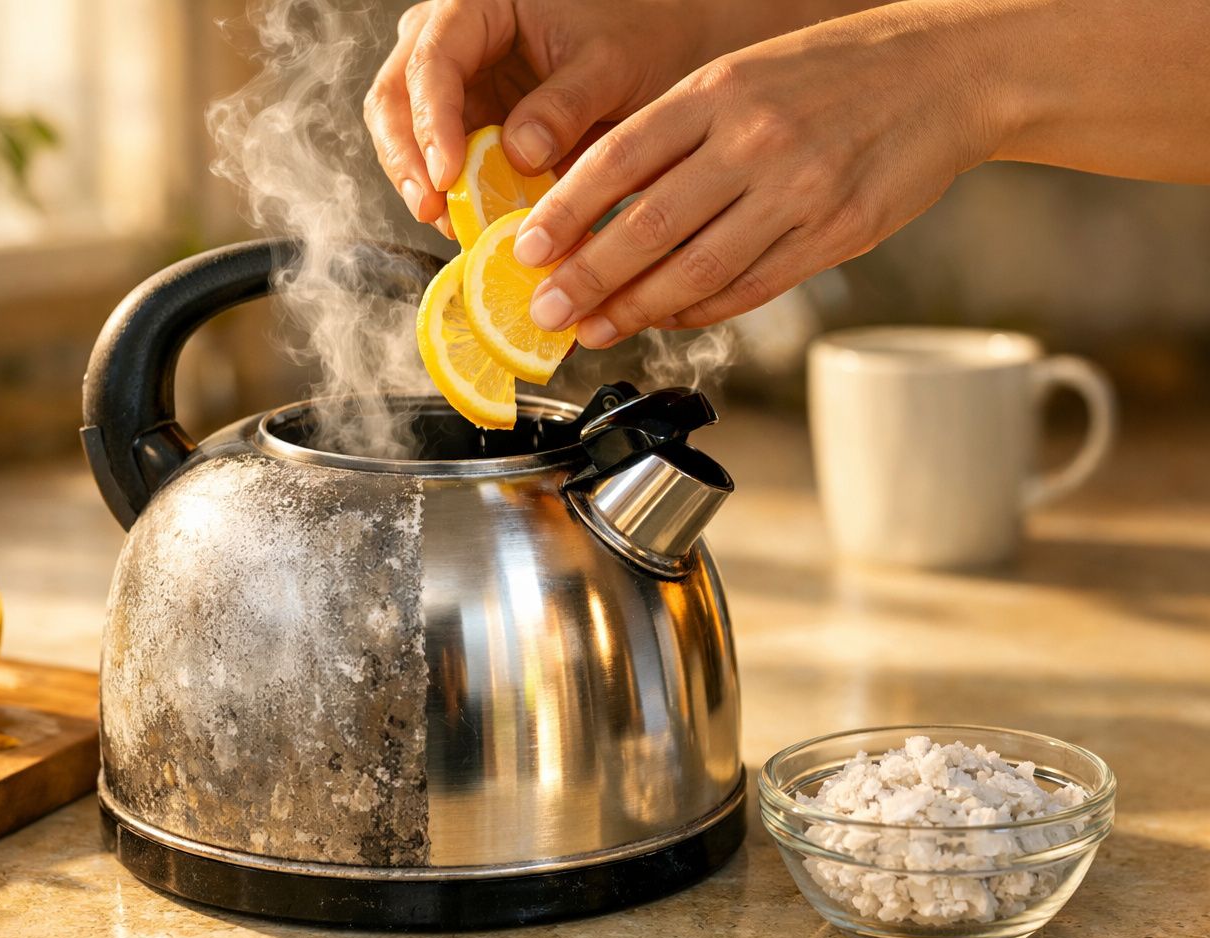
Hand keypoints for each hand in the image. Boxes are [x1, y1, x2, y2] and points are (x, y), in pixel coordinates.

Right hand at [363, 0, 717, 236]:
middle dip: (406, 158)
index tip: (446, 174)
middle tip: (430, 209)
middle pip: (396, 95)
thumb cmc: (637, 36)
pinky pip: (440, 158)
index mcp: (479, 4)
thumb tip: (517, 156)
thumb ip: (566, 106)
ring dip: (420, 181)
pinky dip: (450, 192)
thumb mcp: (612, 65)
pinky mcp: (468, 119)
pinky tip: (468, 222)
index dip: (431, 120)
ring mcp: (454, 80)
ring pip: (405, 132)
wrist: (658, 47)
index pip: (433, 60)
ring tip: (448, 224)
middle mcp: (451, 36)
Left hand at [516, 3, 1001, 345]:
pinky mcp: (836, 234)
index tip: (526, 249)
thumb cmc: (832, 74)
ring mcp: (798, 192)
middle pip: (649, 225)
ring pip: (697, 269)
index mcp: (719, 90)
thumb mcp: (743, 76)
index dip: (564, 212)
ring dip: (636, 309)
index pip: (618, 157)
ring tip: (595, 328)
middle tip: (546, 310)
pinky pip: (751, 287)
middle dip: (587, 277)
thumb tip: (600, 204)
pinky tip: (665, 318)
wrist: (946, 74)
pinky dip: (700, 311)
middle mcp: (754, 141)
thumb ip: (678, 134)